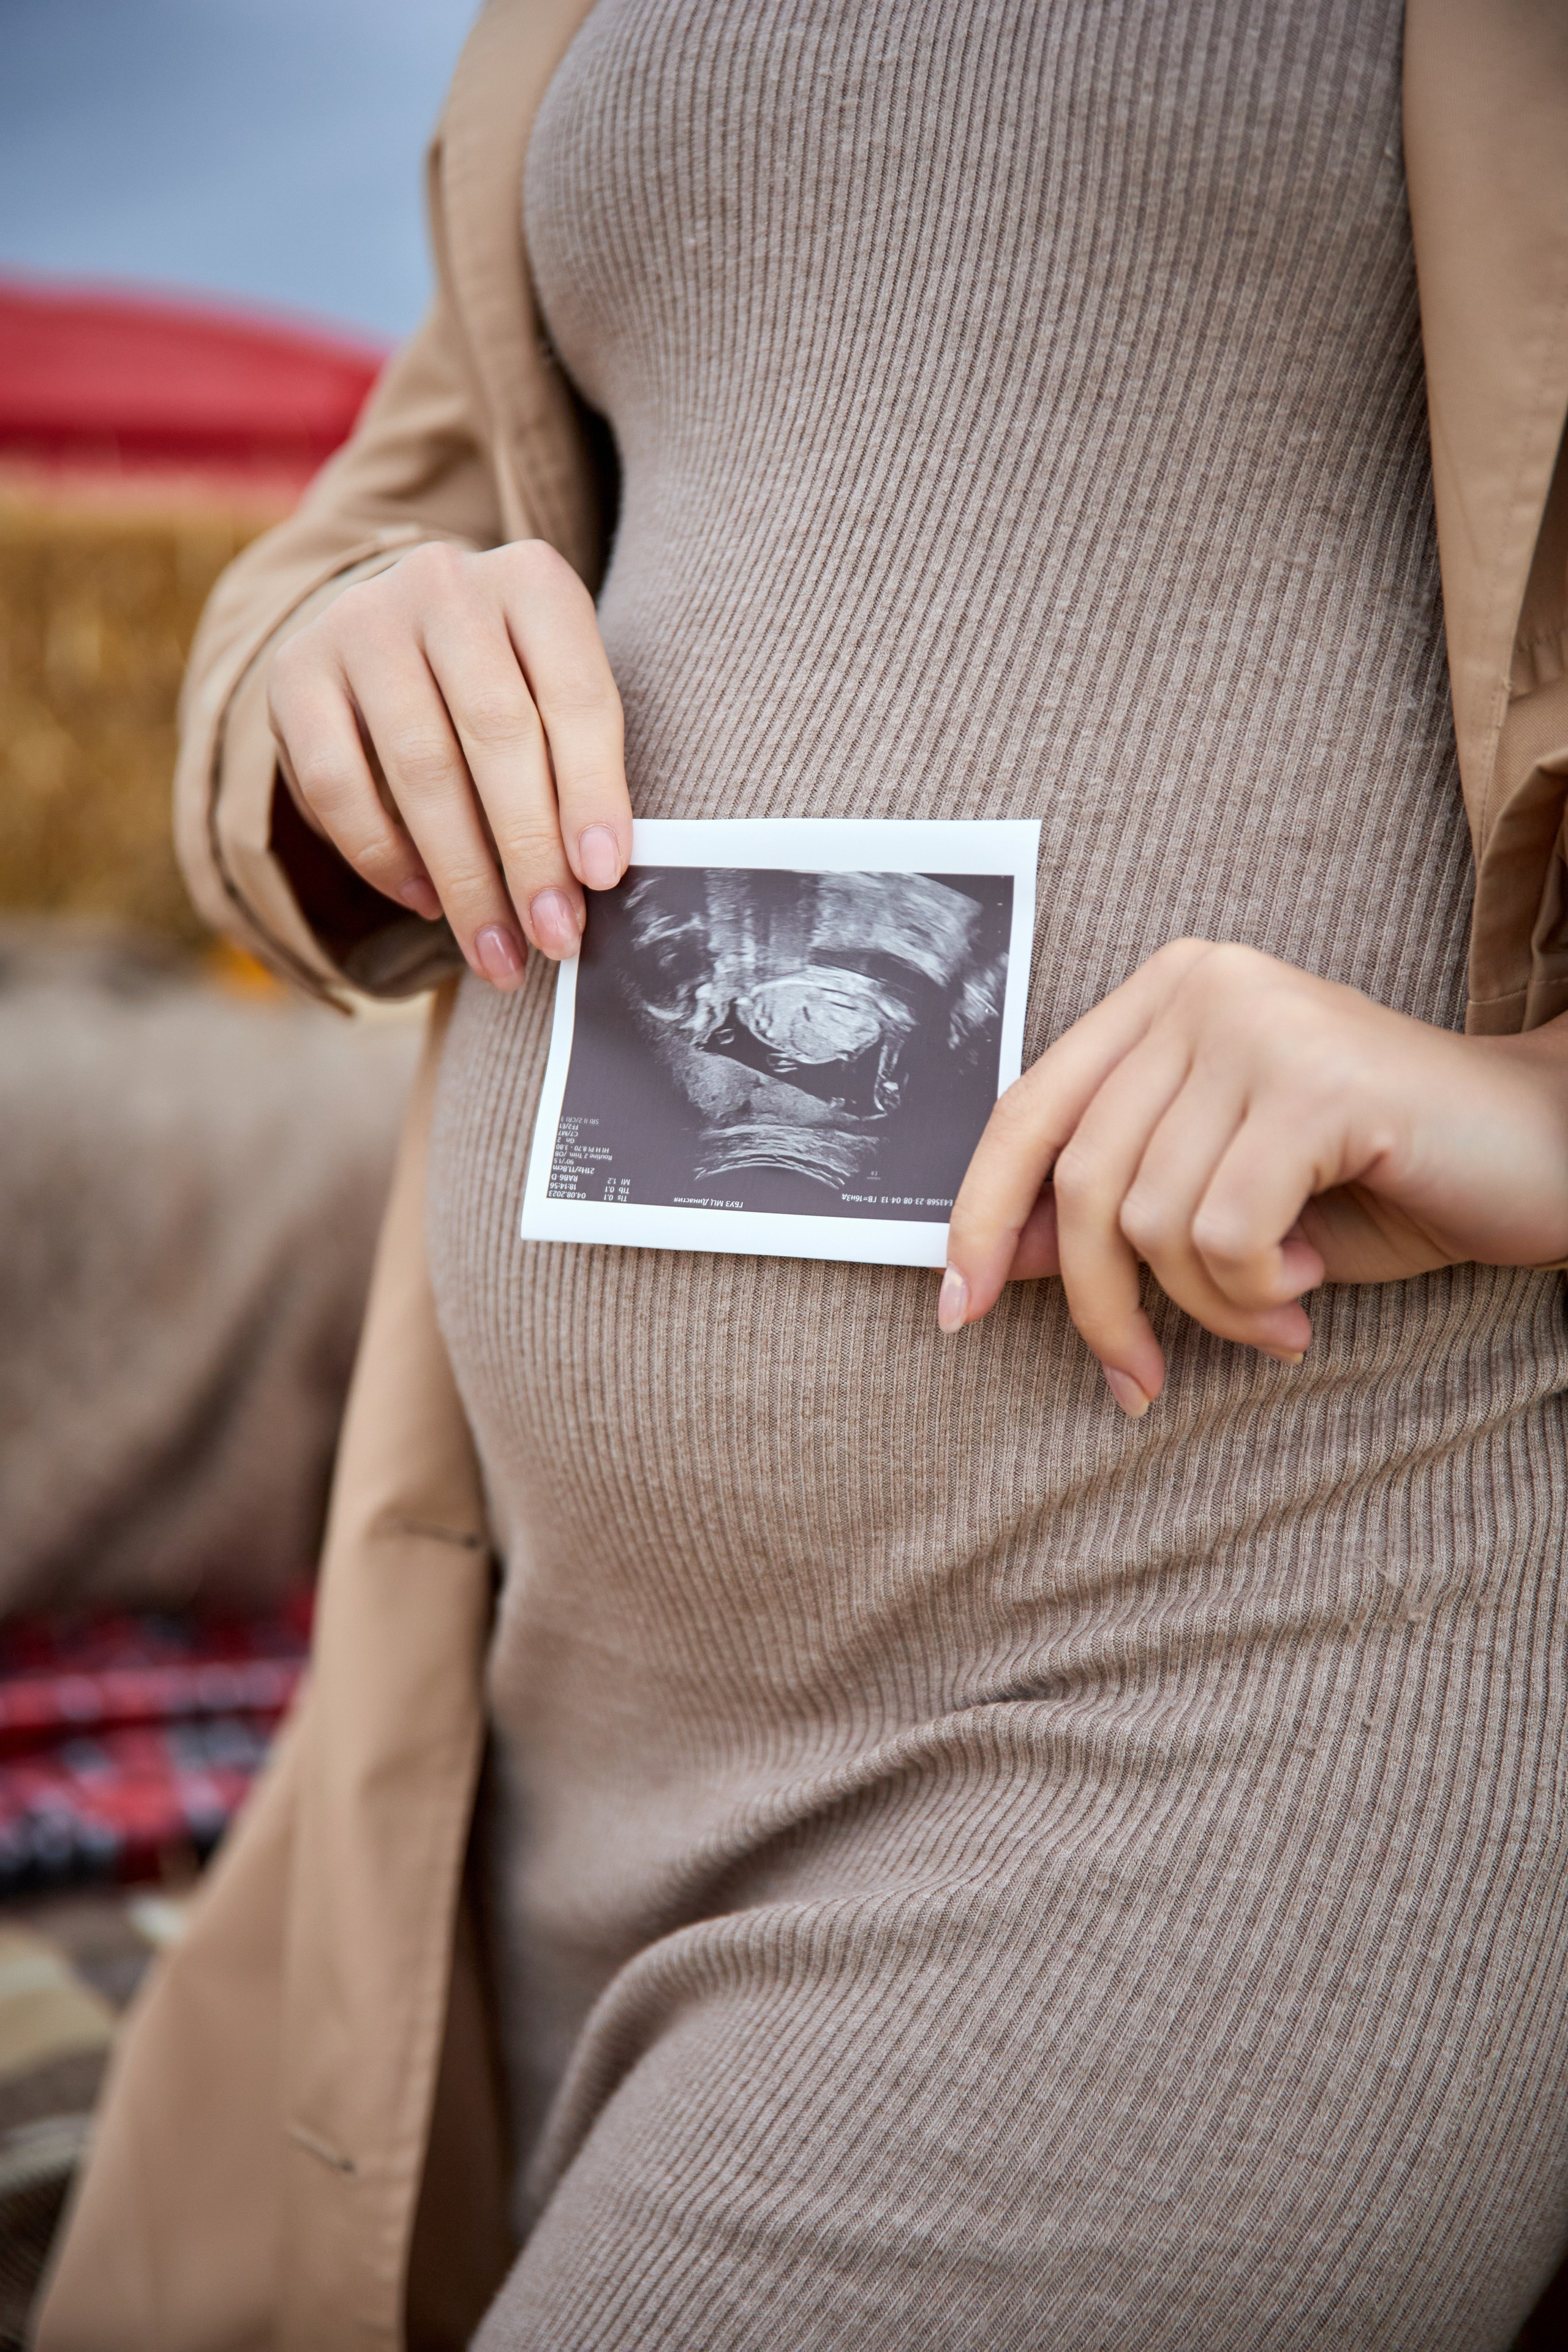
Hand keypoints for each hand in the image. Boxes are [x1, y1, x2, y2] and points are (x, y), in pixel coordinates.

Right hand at [267, 540, 629, 985]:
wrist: (396, 631)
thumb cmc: (504, 683)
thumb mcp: (556, 697)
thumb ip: (578, 767)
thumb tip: (590, 879)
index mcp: (533, 580)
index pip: (575, 696)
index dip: (593, 793)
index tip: (602, 877)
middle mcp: (445, 583)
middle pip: (497, 733)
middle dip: (529, 852)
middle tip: (553, 936)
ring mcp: (362, 620)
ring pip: (420, 768)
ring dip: (463, 876)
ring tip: (496, 949)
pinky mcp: (296, 671)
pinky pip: (337, 785)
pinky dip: (384, 857)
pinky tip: (426, 901)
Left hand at [942, 940, 1567, 1414]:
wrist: (1544, 1155)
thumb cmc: (1379, 1184)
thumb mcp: (1219, 1202)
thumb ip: (1112, 1211)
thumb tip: (997, 1259)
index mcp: (1163, 997)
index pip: (1028, 1112)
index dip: (980, 1217)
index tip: (958, 1312)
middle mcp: (1200, 987)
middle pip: (1080, 1180)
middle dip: (1101, 1306)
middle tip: (1140, 1381)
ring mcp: (1259, 1022)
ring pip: (1151, 1217)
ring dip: (1208, 1306)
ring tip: (1277, 1309)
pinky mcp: (1316, 1079)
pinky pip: (1223, 1231)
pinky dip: (1255, 1290)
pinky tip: (1312, 1283)